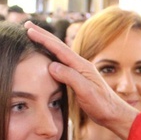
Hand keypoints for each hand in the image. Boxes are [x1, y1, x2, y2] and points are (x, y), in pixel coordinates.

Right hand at [25, 22, 138, 139]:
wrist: (114, 114)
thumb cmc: (102, 105)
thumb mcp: (86, 91)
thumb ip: (70, 77)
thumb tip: (51, 65)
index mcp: (82, 65)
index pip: (59, 49)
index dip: (43, 39)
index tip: (29, 30)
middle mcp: (80, 65)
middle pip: (58, 46)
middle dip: (43, 35)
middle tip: (27, 25)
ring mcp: (79, 71)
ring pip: (59, 53)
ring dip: (46, 43)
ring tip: (34, 36)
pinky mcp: (78, 79)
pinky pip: (61, 63)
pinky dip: (51, 56)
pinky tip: (47, 58)